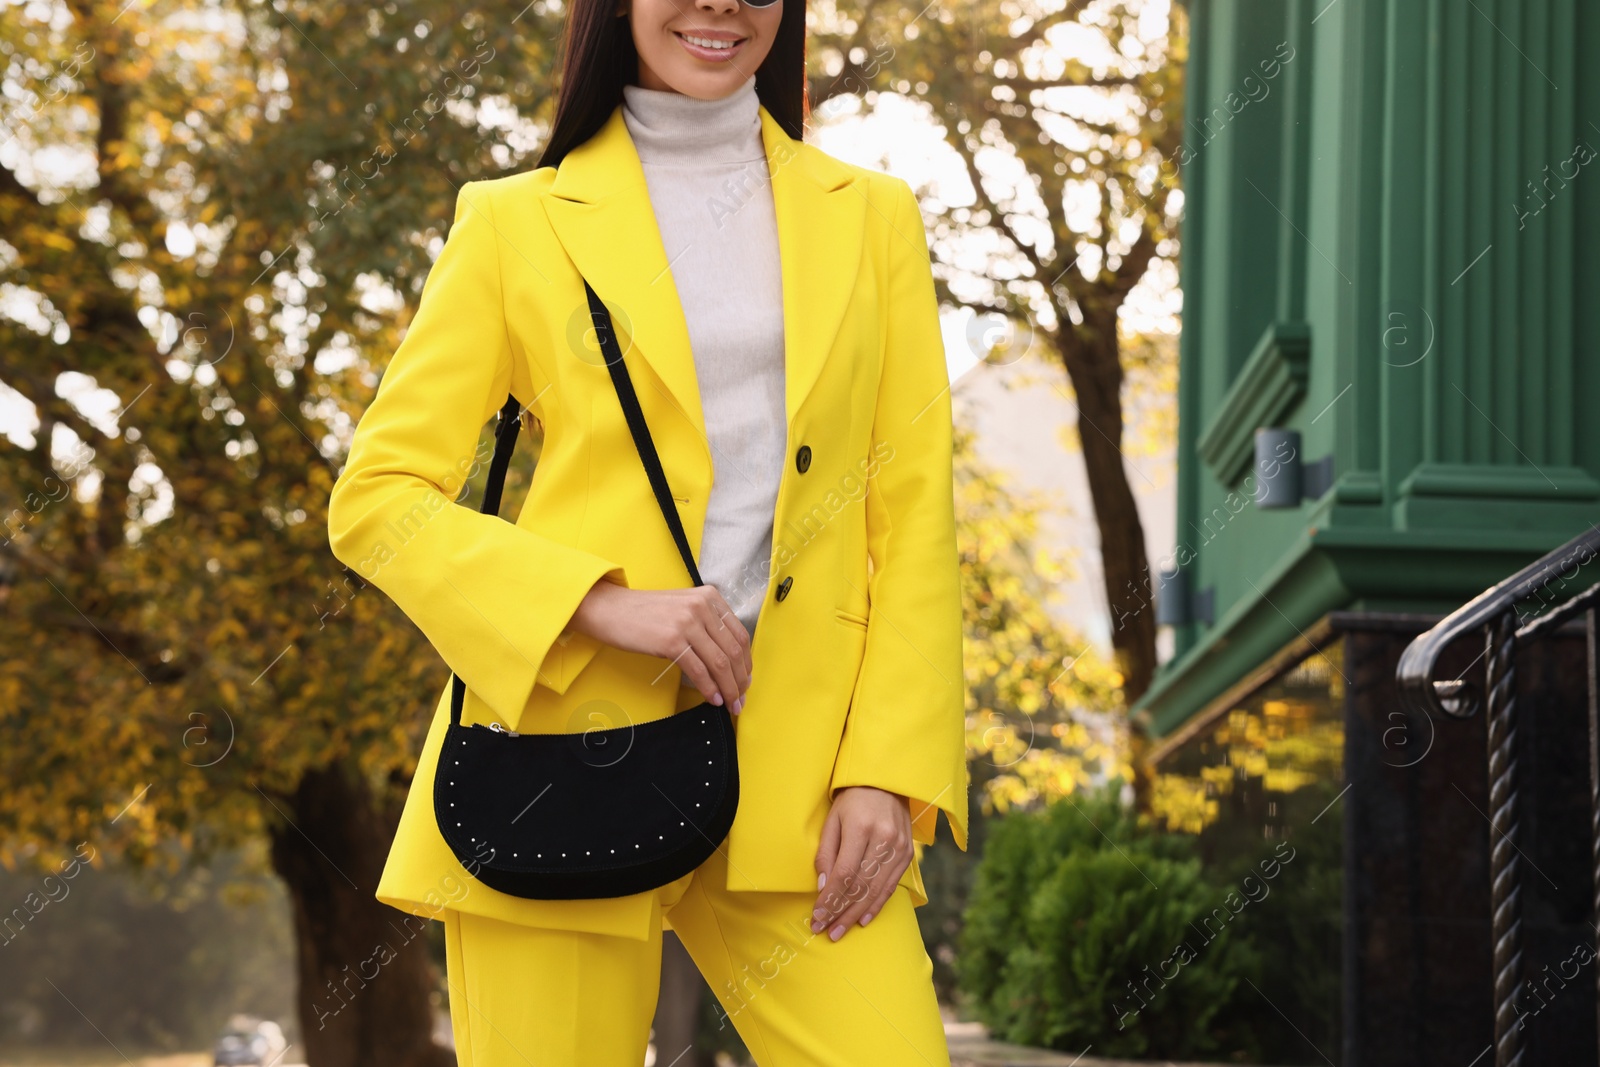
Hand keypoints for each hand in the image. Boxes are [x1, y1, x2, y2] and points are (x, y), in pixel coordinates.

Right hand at [566, 578, 752, 711]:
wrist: (611, 609)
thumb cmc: (645, 613)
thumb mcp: (683, 607)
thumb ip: (707, 624)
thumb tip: (729, 660)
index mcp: (710, 597)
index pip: (740, 635)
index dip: (746, 663)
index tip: (745, 681)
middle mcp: (702, 606)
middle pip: (734, 651)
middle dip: (741, 681)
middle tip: (740, 699)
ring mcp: (687, 622)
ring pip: (720, 663)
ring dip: (729, 689)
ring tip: (730, 704)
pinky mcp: (671, 640)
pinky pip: (699, 670)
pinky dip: (709, 688)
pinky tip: (712, 698)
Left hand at [810, 786, 912, 940]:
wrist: (886, 782)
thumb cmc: (852, 800)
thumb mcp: (832, 820)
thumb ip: (826, 854)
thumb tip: (823, 887)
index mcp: (860, 827)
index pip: (844, 874)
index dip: (830, 900)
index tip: (817, 917)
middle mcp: (883, 838)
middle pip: (861, 886)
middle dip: (841, 913)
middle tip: (827, 932)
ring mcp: (899, 847)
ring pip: (876, 890)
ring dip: (857, 914)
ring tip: (841, 930)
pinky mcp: (907, 853)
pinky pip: (891, 885)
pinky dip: (877, 904)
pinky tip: (864, 918)